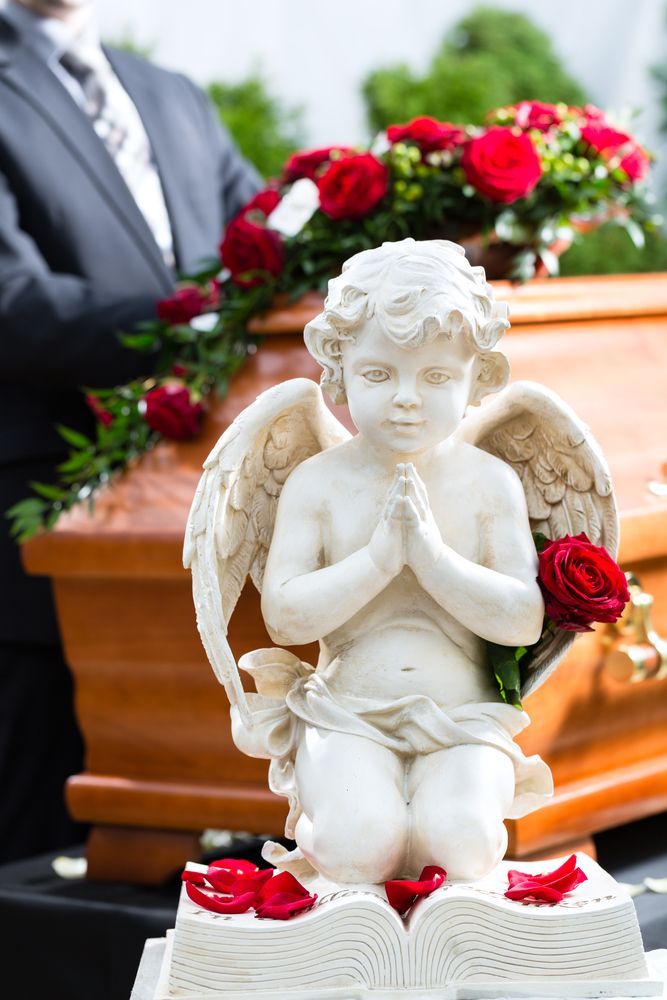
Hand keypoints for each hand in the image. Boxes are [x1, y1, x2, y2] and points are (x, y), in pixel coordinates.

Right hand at [367, 468, 406, 577]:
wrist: (377, 566)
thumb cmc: (387, 549)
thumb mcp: (392, 531)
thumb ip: (394, 520)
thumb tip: (396, 511)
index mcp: (392, 516)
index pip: (395, 495)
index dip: (400, 482)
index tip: (405, 469)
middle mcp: (388, 517)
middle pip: (392, 494)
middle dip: (398, 479)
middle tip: (402, 463)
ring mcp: (387, 524)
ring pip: (392, 503)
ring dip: (396, 490)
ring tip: (402, 477)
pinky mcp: (389, 532)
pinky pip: (392, 518)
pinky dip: (395, 507)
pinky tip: (399, 497)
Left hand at [400, 463, 444, 577]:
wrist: (433, 565)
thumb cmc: (424, 547)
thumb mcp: (419, 527)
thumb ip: (416, 517)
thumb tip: (412, 506)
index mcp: (421, 514)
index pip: (418, 493)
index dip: (413, 479)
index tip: (407, 466)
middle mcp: (424, 515)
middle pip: (419, 493)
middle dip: (413, 478)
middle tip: (407, 463)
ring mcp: (423, 523)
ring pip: (418, 503)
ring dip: (413, 490)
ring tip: (408, 476)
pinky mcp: (420, 532)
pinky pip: (414, 519)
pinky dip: (410, 508)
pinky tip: (406, 499)